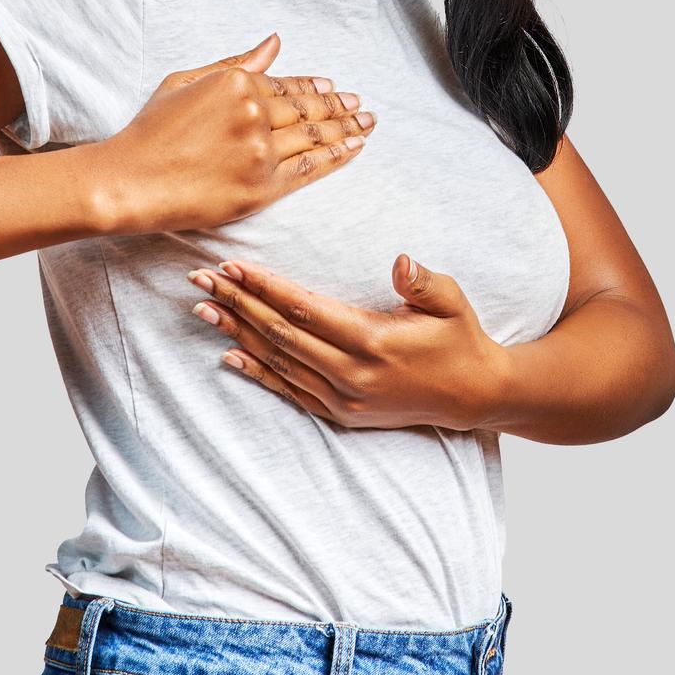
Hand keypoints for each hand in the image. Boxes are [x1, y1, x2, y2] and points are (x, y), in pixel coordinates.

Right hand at [92, 32, 377, 234]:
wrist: (129, 182)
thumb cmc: (149, 131)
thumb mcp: (185, 82)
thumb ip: (234, 64)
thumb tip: (273, 43)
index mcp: (235, 83)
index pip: (287, 84)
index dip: (314, 86)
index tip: (334, 87)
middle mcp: (253, 113)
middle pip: (307, 108)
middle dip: (339, 105)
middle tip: (361, 104)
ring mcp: (261, 151)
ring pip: (314, 135)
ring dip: (346, 127)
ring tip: (367, 122)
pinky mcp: (262, 187)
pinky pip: (310, 168)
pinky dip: (337, 156)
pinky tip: (355, 147)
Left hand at [183, 254, 507, 433]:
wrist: (472, 395)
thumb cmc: (458, 338)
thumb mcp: (452, 302)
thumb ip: (423, 282)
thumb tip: (401, 261)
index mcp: (374, 341)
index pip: (305, 309)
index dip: (265, 286)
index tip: (233, 265)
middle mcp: (352, 374)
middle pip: (280, 333)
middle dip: (237, 303)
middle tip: (201, 279)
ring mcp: (344, 398)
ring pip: (278, 361)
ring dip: (237, 334)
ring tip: (203, 309)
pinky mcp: (341, 413)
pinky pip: (289, 391)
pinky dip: (257, 373)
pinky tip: (229, 356)